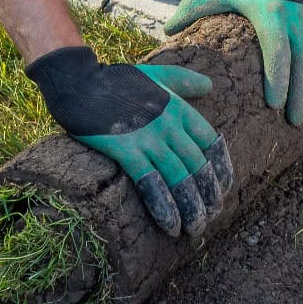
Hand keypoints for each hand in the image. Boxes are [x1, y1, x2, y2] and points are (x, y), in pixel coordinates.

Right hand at [26, 46, 234, 237]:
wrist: (80, 82)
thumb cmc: (115, 79)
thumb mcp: (156, 74)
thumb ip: (183, 81)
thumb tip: (209, 85)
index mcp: (179, 108)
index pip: (211, 143)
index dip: (220, 169)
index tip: (222, 190)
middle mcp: (169, 125)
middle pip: (198, 166)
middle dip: (208, 196)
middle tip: (210, 217)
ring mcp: (148, 138)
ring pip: (179, 179)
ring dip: (191, 209)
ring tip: (195, 229)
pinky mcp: (126, 150)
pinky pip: (151, 183)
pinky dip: (163, 207)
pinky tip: (170, 226)